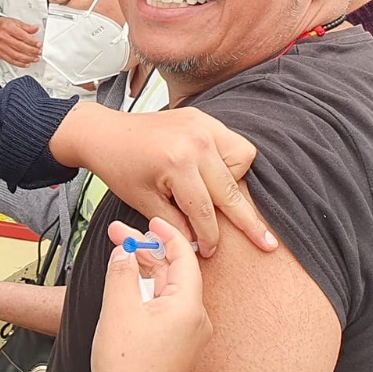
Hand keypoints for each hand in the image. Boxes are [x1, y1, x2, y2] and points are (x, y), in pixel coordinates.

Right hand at [0, 17, 41, 66]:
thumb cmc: (2, 25)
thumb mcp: (14, 22)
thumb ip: (26, 27)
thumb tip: (35, 29)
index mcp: (7, 27)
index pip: (22, 36)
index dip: (32, 42)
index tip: (39, 44)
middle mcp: (3, 37)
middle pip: (19, 47)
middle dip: (31, 51)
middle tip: (39, 52)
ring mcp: (0, 46)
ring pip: (16, 55)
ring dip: (27, 58)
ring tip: (35, 58)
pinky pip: (10, 60)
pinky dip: (20, 63)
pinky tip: (26, 63)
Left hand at [49, 104, 274, 257]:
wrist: (105, 133)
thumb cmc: (120, 168)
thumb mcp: (143, 202)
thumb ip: (175, 224)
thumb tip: (200, 243)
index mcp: (178, 163)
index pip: (205, 210)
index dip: (209, 236)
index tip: (210, 252)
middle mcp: (196, 141)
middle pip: (231, 190)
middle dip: (247, 221)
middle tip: (266, 244)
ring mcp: (203, 126)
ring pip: (242, 160)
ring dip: (234, 182)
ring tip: (217, 195)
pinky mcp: (204, 119)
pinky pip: (232, 143)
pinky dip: (229, 160)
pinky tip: (213, 175)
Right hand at [89, 218, 211, 371]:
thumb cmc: (126, 367)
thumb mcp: (118, 309)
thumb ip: (122, 271)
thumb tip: (125, 250)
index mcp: (189, 308)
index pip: (184, 257)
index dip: (166, 234)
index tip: (150, 220)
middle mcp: (196, 320)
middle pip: (174, 273)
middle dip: (146, 252)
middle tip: (119, 235)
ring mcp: (189, 336)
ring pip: (168, 290)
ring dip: (145, 271)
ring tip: (119, 256)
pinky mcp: (178, 346)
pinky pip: (165, 308)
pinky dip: (148, 292)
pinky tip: (128, 284)